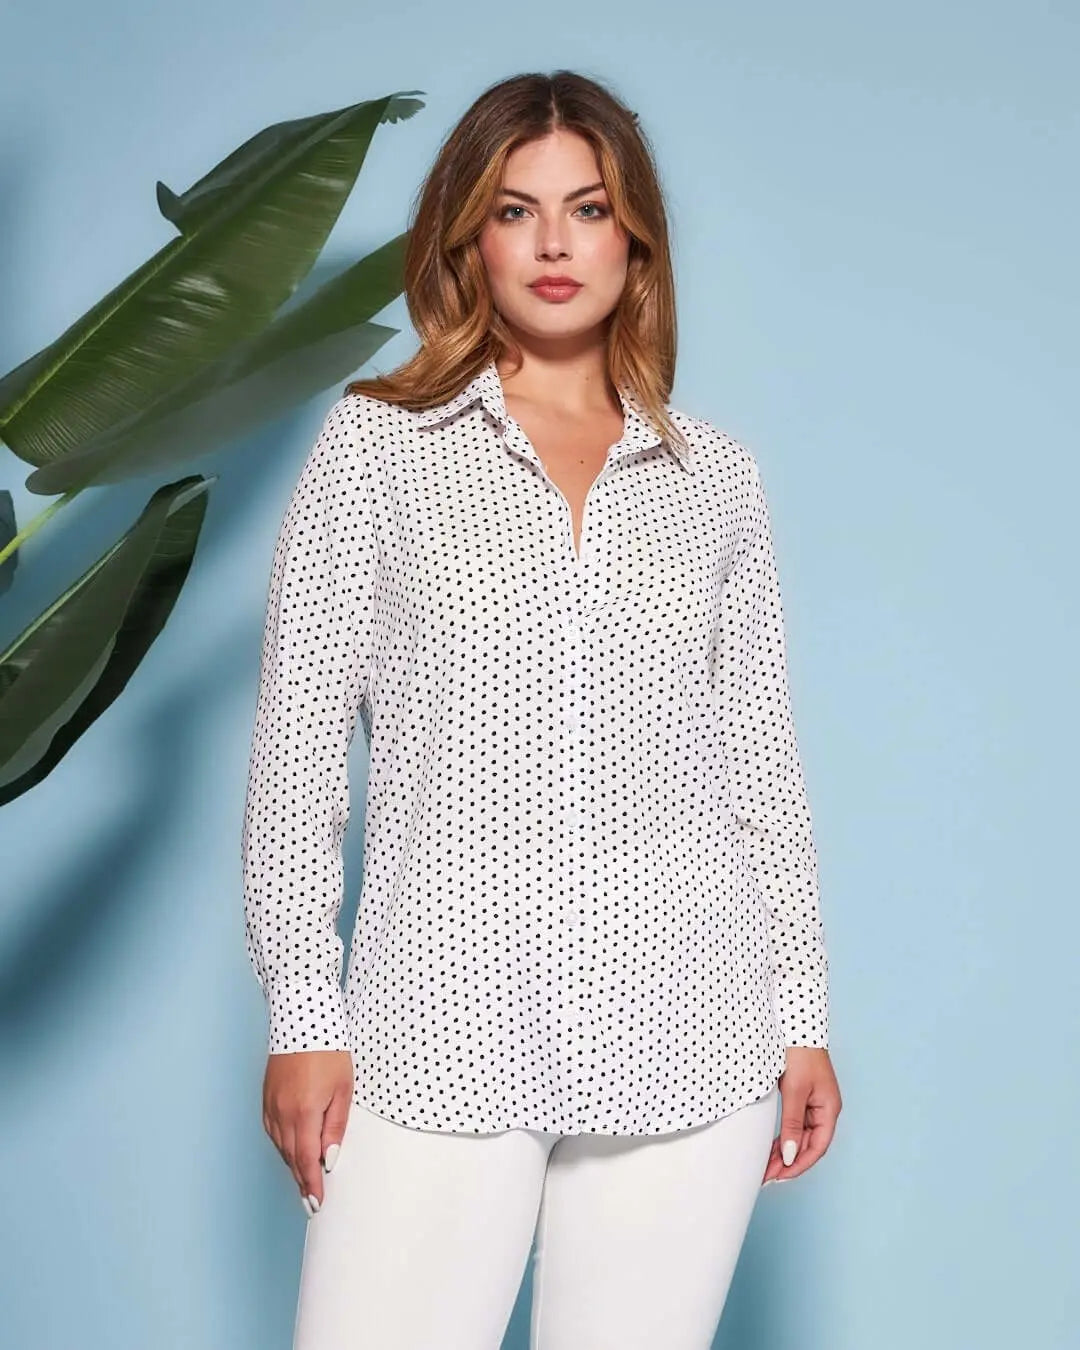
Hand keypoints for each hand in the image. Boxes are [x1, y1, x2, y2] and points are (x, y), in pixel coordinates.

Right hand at [263, 1050, 353, 1214]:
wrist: (302, 1022)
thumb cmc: (328, 1051)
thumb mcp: (343, 1089)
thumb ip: (335, 1127)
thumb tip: (328, 1159)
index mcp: (304, 1113)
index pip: (306, 1160)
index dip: (312, 1185)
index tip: (316, 1203)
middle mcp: (283, 1114)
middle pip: (292, 1158)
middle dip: (303, 1181)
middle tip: (312, 1202)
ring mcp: (271, 1106)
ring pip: (281, 1146)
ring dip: (293, 1165)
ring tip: (305, 1181)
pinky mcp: (266, 1099)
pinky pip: (273, 1132)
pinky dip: (284, 1146)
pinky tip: (292, 1151)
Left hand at [761, 1046, 840, 1184]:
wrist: (796, 1025)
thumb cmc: (800, 1054)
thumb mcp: (795, 1091)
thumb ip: (793, 1124)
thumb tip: (790, 1156)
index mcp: (829, 1110)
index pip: (817, 1147)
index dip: (799, 1165)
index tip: (778, 1177)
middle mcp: (824, 1110)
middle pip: (808, 1145)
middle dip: (788, 1162)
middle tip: (766, 1176)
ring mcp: (814, 1104)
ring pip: (800, 1137)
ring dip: (784, 1152)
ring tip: (765, 1166)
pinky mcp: (803, 1097)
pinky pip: (795, 1125)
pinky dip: (784, 1137)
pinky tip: (772, 1147)